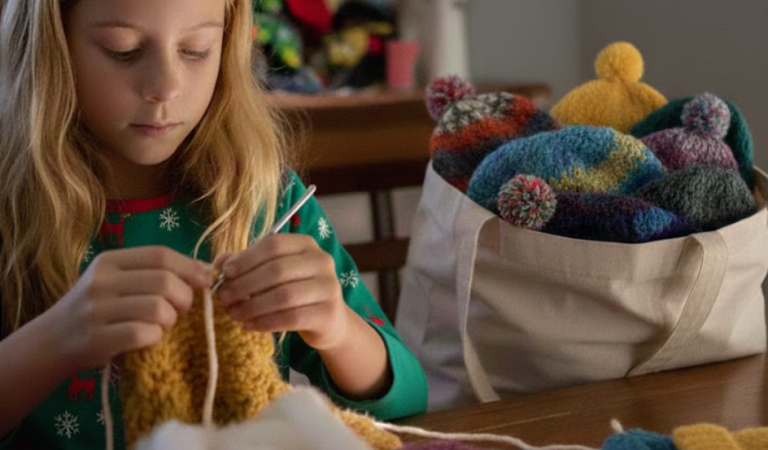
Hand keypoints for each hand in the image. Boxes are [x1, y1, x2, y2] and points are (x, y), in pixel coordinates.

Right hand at [47, 246, 212, 372]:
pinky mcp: (97, 338)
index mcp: (110, 261)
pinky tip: (149, 338)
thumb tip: (205, 270)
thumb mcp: (116, 281)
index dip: (190, 267)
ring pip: (158, 308)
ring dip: (171, 320)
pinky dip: (155, 337)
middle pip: (164, 281)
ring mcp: (97, 310)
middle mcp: (101, 281)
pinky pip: (144, 333)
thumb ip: (152, 273)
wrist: (51, 342)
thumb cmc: (96, 309)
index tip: (207, 280)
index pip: (160, 255)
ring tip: (163, 325)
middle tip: (181, 309)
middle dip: (185, 297)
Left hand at [216, 234, 352, 350]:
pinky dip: (265, 322)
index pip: (273, 245)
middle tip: (224, 298)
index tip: (225, 273)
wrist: (328, 320)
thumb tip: (219, 264)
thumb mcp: (273, 274)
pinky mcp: (328, 312)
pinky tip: (249, 325)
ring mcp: (328, 286)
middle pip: (277, 270)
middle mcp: (321, 261)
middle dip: (245, 285)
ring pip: (283, 295)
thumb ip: (247, 264)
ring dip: (252, 306)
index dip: (246, 259)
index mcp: (306, 244)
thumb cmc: (295, 292)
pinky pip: (291, 317)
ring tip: (234, 314)